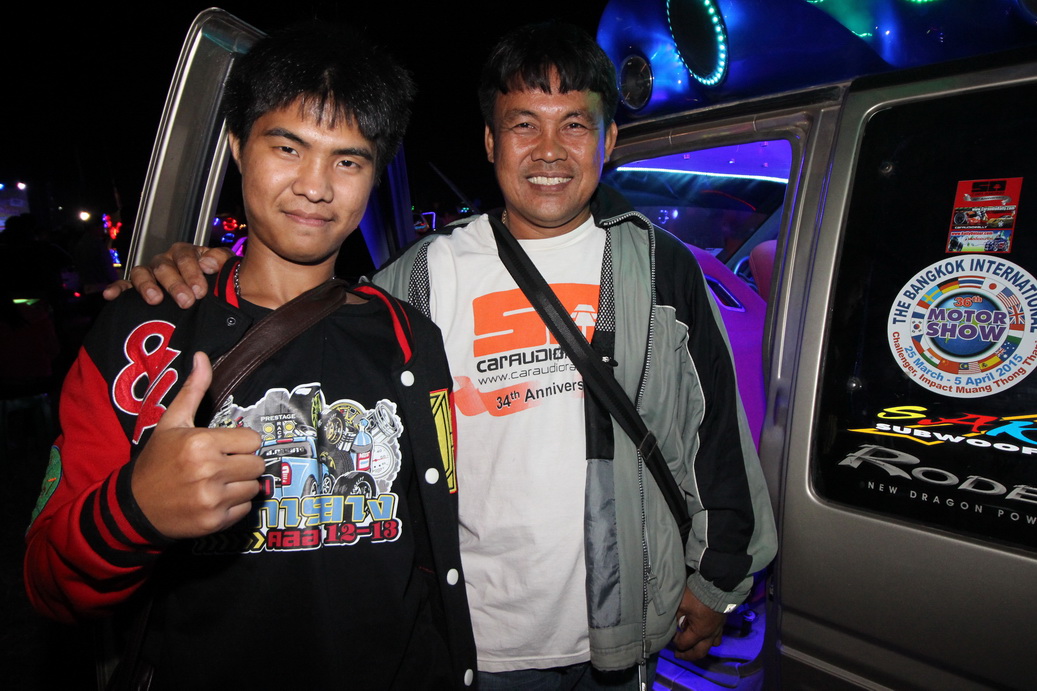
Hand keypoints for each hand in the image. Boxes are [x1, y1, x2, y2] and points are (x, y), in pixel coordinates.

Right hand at [102, 243, 232, 306]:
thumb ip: (221, 259)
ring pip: (142, 273)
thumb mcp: (224, 268)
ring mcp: (150, 273)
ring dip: (147, 286)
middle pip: (164, 266)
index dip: (192, 272)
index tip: (201, 290)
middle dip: (175, 284)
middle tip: (186, 301)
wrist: (210, 297)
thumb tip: (207, 262)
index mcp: (187, 253)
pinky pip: (124, 285)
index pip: (185, 256)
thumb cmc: (216, 280)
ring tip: (155, 300)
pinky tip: (111, 295)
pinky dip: (117, 289)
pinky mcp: (136, 287)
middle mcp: (166, 260)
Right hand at [131, 352, 262, 538]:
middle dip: (243, 463)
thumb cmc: (157, 460)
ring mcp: (212, 498)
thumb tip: (202, 356)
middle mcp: (209, 470)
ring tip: (218, 482)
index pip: (253, 440)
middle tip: (223, 465)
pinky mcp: (214, 521)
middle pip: (257, 464)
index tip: (226, 446)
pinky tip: (214, 499)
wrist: (134, 506)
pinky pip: (245, 508)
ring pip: (254, 487)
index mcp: (201, 442)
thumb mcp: (171, 422)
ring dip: (241, 484)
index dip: (241, 443)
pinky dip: (234, 505)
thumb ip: (193, 390)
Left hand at [671, 587, 726, 660]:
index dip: (675, 642)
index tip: (671, 636)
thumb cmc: (697, 596)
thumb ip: (675, 617)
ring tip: (692, 646)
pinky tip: (703, 634)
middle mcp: (709, 635)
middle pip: (699, 653)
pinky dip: (709, 639)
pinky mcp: (722, 623)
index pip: (684, 644)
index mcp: (699, 632)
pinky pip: (717, 637)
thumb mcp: (681, 605)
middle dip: (687, 655)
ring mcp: (717, 630)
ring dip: (699, 648)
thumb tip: (671, 624)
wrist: (717, 586)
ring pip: (710, 646)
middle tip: (678, 655)